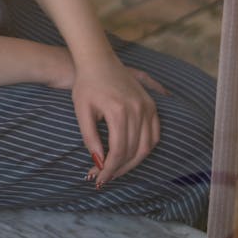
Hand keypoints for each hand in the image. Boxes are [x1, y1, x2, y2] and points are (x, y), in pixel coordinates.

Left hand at [72, 57, 166, 186]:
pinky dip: (147, 147)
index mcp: (118, 111)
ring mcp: (146, 106)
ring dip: (134, 162)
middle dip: (119, 168)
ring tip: (118, 168)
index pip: (118, 151)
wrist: (97, 60)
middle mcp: (137, 109)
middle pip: (133, 151)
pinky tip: (134, 154)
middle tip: (106, 177)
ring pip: (146, 145)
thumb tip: (99, 163)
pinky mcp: (151, 103)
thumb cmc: (86, 84)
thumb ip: (90, 138)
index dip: (109, 169)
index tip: (99, 178)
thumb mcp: (82, 111)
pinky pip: (155, 133)